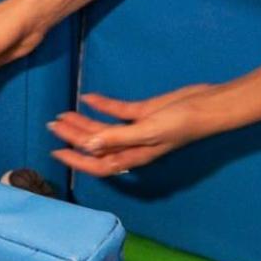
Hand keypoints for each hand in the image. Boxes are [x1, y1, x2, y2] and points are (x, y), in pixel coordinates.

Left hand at [48, 85, 217, 177]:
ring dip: (83, 121)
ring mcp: (137, 128)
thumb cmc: (181, 124)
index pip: (98, 163)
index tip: (56, 152)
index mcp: (133, 155)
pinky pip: (117, 111)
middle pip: (96, 144)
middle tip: (53, 125)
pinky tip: (88, 97)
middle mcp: (132, 145)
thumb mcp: (147, 131)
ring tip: (63, 113)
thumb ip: (117, 138)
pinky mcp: (143, 112)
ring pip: (103, 128)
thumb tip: (88, 147)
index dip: (76, 160)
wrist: (207, 106)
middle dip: (74, 136)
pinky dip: (102, 105)